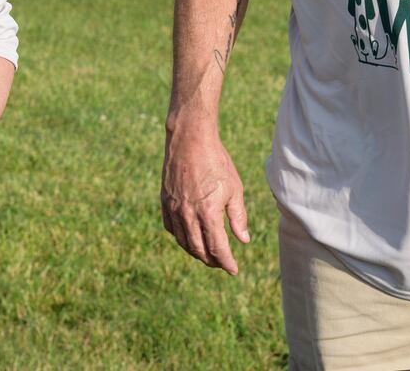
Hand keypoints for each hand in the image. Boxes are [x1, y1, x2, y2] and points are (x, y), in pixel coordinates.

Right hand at [161, 121, 249, 274]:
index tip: (234, 270)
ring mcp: (174, 209)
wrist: (190, 139)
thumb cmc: (216, 161)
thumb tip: (243, 240)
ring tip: (207, 255)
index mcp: (208, 213)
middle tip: (221, 264)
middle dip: (211, 261)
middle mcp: (188, 215)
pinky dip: (181, 238)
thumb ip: (238, 217)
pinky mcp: (165, 201)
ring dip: (196, 252)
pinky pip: (171, 228)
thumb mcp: (234, 188)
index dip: (226, 262)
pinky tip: (189, 237)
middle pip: (199, 250)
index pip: (217, 248)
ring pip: (183, 242)